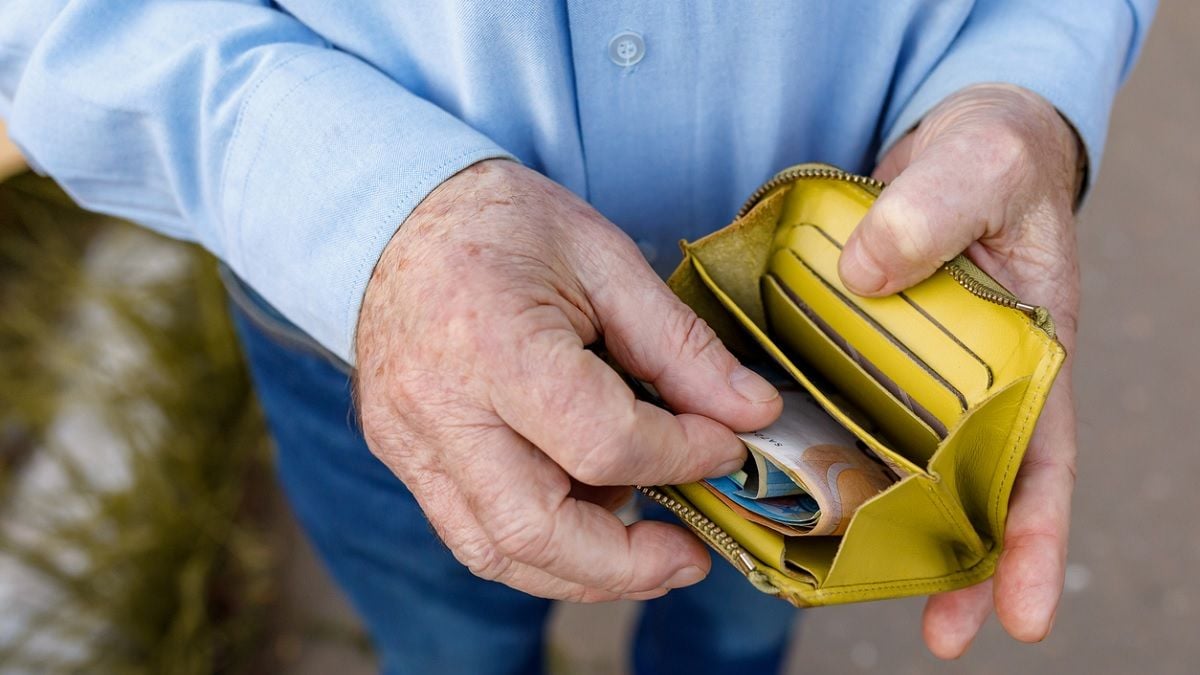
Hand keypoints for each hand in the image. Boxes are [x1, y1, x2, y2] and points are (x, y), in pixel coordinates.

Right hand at [356, 159, 782, 600]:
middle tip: (689, 555)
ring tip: (646, 547)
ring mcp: (409, 442)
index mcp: (492, 342)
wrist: (393, 218)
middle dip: (629, 565)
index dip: (682, 455)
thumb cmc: (500, 223)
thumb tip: (751, 413)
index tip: (725, 445)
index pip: (604, 442)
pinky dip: (540, 546)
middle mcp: (438, 407)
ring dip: (584, 571)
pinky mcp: (404, 459)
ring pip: (499, 553)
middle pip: (537, 532)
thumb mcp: (605, 259)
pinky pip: (473, 533)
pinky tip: (586, 515)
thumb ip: (680, 346)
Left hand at [838, 84, 1082, 656]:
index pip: (1042, 458)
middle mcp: (974, 382)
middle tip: (942, 633)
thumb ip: (933, 209)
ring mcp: (913, 377)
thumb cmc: (990, 159)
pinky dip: (821, 454)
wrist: (950, 144)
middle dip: (960, 562)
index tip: (1027, 615)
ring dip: (881, 527)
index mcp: (1030, 355)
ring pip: (900, 465)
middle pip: (972, 487)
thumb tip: (867, 273)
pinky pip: (840, 415)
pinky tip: (785, 487)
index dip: (1035, 538)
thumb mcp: (978, 165)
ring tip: (845, 585)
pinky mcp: (858, 357)